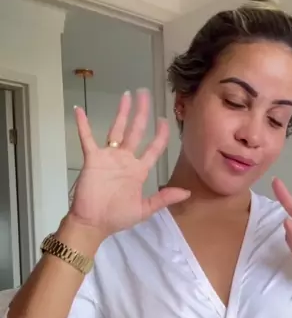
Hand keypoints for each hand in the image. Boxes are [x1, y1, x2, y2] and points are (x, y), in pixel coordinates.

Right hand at [69, 90, 189, 238]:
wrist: (93, 223)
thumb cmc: (117, 217)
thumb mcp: (144, 209)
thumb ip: (164, 198)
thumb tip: (187, 192)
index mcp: (139, 170)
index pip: (153, 147)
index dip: (161, 134)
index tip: (164, 119)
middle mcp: (125, 159)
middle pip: (136, 131)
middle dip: (142, 113)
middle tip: (145, 94)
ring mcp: (109, 157)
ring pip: (116, 129)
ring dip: (121, 112)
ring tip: (126, 95)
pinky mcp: (93, 158)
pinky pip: (87, 138)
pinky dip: (83, 125)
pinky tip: (80, 110)